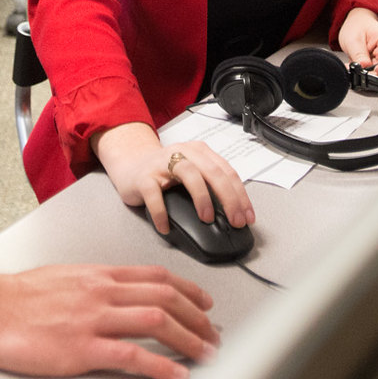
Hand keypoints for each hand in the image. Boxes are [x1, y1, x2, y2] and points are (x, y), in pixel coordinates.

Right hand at [0, 264, 219, 378]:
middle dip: (197, 315)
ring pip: (156, 320)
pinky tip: (176, 375)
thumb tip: (116, 293)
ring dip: (189, 338)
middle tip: (212, 332)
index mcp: (98, 275)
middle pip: (165, 296)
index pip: (155, 276)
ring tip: (206, 353)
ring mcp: (94, 319)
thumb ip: (93, 285)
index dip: (188, 289)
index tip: (203, 301)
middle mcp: (102, 292)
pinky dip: (160, 365)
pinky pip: (132, 356)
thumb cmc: (17, 297)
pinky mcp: (82, 348)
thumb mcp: (64, 277)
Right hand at [93, 121, 252, 232]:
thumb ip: (211, 186)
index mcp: (200, 152)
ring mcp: (162, 163)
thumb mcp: (193, 173)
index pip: (227, 172)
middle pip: (213, 172)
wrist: (130, 164)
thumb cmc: (165, 173)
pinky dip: (161, 213)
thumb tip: (234, 214)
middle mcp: (183, 152)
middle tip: (235, 221)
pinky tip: (166, 227)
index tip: (247, 216)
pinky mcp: (143, 176)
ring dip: (202, 198)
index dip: (241, 195)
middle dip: (229, 198)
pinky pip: (154, 195)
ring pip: (189, 174)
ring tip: (207, 219)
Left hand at [339, 8, 377, 77]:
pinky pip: (376, 75)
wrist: (357, 24)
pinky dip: (366, 75)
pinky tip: (358, 68)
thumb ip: (358, 55)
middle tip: (362, 72)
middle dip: (377, 75)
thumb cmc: (359, 26)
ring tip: (357, 67)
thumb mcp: (353, 39)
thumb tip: (363, 68)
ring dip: (370, 75)